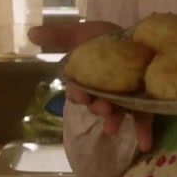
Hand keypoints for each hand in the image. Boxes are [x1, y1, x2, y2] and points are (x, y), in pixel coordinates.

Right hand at [26, 19, 152, 151]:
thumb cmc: (106, 38)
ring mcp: (124, 99)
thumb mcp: (81, 34)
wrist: (140, 35)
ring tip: (112, 126)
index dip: (77, 95)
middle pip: (96, 104)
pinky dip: (144, 132)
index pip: (77, 91)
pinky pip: (144, 119)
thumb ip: (58, 36)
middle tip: (102, 107)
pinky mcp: (144, 102)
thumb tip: (30, 32)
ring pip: (117, 113)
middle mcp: (103, 92)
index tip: (79, 95)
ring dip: (113, 120)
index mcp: (86, 80)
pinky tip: (146, 144)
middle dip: (97, 108)